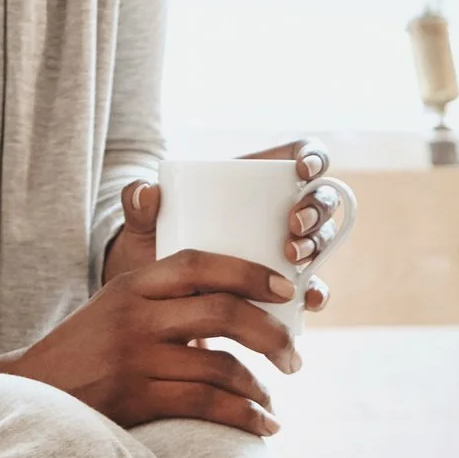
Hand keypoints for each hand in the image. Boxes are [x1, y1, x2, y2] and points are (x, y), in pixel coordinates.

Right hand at [0, 251, 298, 435]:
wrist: (30, 394)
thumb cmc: (86, 350)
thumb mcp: (116, 306)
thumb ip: (165, 296)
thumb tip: (240, 297)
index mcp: (133, 285)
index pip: (200, 263)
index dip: (249, 272)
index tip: (286, 291)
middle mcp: (135, 316)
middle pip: (224, 313)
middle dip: (272, 336)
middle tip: (294, 357)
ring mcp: (135, 358)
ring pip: (221, 366)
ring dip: (259, 387)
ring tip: (270, 402)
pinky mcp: (135, 399)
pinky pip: (206, 405)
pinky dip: (243, 417)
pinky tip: (262, 426)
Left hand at [101, 138, 342, 312]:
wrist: (152, 300)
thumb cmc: (154, 246)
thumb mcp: (143, 225)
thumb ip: (137, 206)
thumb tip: (143, 192)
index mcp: (255, 182)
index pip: (299, 157)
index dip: (312, 158)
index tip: (302, 171)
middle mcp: (279, 213)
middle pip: (319, 200)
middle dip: (315, 210)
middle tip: (293, 226)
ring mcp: (285, 251)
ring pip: (321, 241)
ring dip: (317, 246)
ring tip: (292, 257)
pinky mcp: (285, 289)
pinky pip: (311, 288)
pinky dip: (315, 293)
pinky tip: (307, 300)